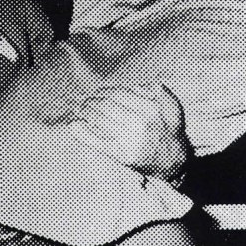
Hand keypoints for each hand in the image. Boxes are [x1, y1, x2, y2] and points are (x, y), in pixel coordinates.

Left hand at [67, 83, 188, 182]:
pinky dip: (83, 133)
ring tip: (76, 108)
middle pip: (106, 107)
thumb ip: (155, 90)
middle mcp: (141, 125)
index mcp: (151, 109)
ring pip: (100, 121)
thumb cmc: (169, 129)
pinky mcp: (122, 156)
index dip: (102, 91)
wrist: (172, 160)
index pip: (118, 94)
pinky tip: (73, 125)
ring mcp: (130, 141)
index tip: (95, 92)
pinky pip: (98, 142)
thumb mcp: (171, 105)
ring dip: (84, 112)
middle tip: (81, 99)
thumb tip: (134, 85)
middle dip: (90, 101)